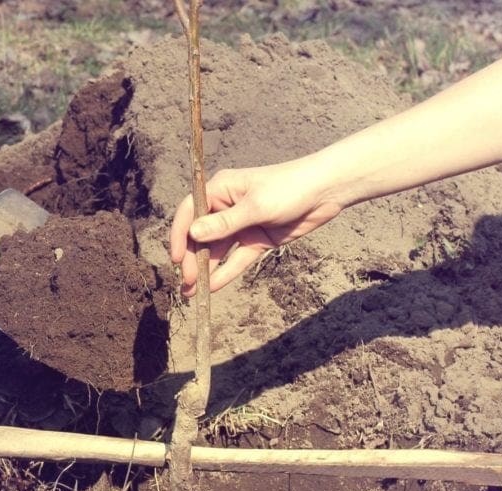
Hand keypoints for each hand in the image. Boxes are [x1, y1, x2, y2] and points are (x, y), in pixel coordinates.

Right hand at [169, 159, 346, 295]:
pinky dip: (226, 272)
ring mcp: (242, 226)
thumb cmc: (289, 188)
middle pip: (202, 235)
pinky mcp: (257, 240)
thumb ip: (224, 223)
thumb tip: (193, 233)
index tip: (176, 258)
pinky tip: (213, 287)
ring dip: (205, 270)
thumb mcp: (255, 206)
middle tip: (187, 281)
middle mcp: (226, 207)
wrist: (325, 192)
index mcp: (220, 189)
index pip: (190, 212)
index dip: (180, 234)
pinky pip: (237, 259)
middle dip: (192, 258)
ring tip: (192, 292)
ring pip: (217, 251)